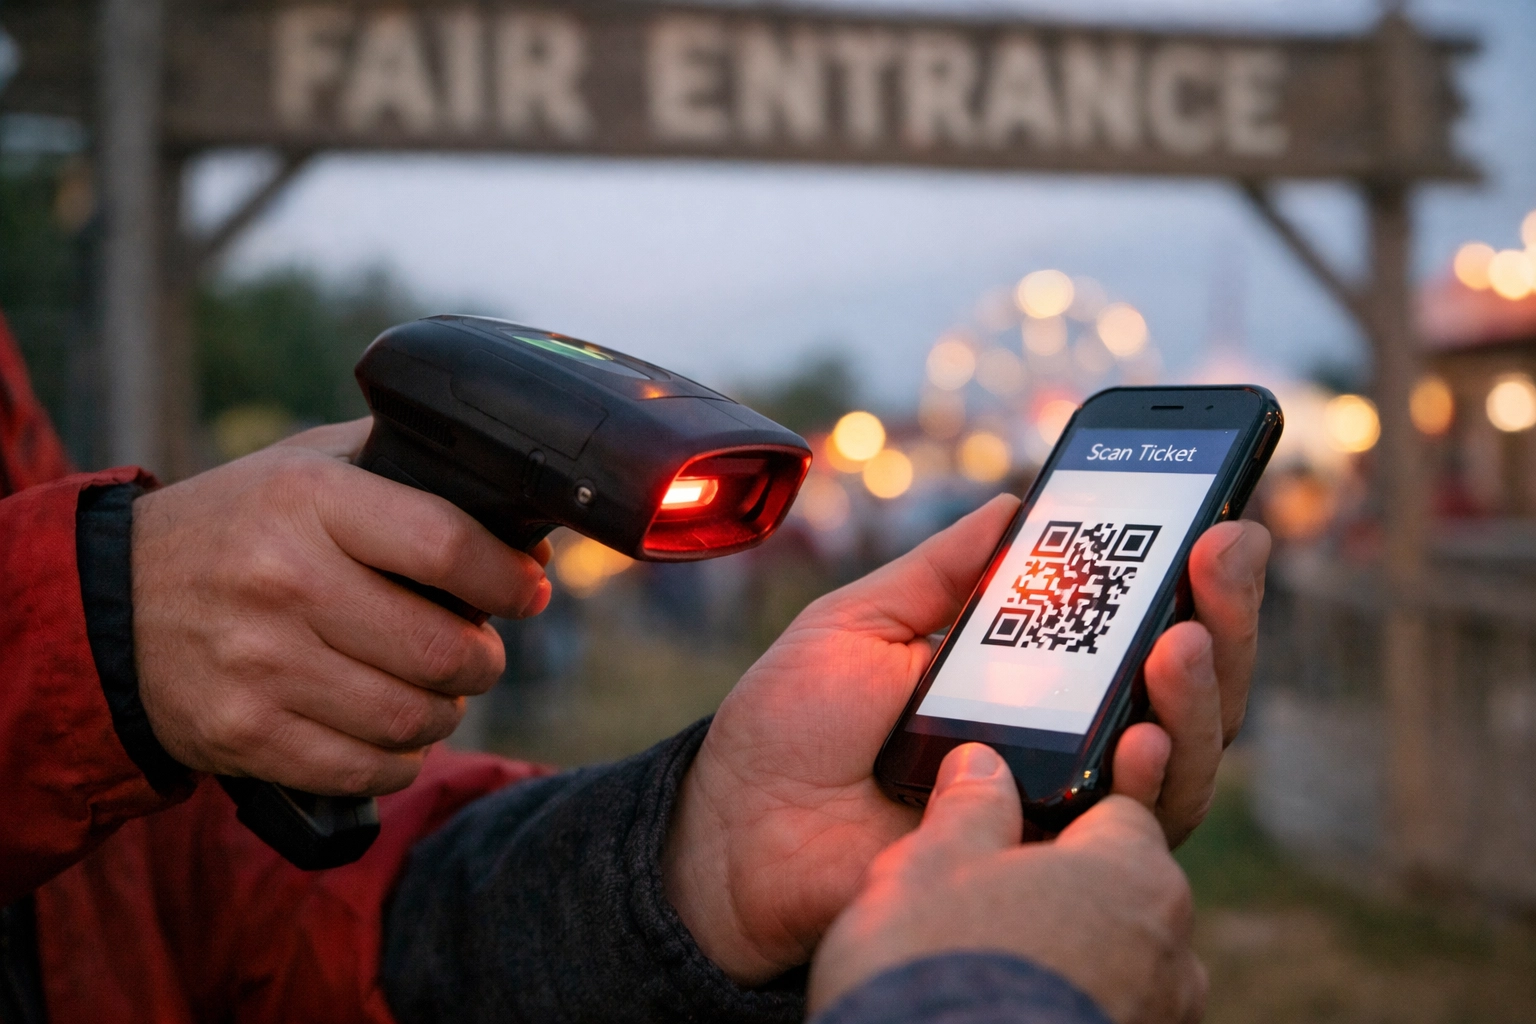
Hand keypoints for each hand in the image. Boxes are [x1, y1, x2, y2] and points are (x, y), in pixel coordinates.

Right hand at [132, 418, 552, 795]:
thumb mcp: (305, 466)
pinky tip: (395, 732)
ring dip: (446, 710)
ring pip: (412, 717)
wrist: (109, 605)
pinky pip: (368, 768)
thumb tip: (517, 516)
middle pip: (441, 647)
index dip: (507, 578)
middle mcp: (283, 581)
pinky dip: (402, 759)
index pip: (446, 546)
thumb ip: (403, 468)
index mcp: (307, 502)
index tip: (526, 589)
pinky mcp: (245, 734)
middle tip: (478, 649)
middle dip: (483, 658)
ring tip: (436, 689)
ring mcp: (260, 665)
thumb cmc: (237, 529)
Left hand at [663, 495, 1268, 982]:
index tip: (1210, 512)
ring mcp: (1061, 804)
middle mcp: (1059, 737)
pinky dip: (1149, 777)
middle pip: (1179, 683)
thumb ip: (940, 571)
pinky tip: (1141, 731)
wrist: (738, 831)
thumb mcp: (861, 622)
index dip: (1180, 571)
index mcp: (1018, 674)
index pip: (1128, 623)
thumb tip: (1010, 502)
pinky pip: (1129, 832)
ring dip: (1199, 691)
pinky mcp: (1048, 869)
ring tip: (1180, 638)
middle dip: (1219, 612)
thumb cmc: (791, 728)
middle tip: (1225, 548)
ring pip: (1179, 755)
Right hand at [807, 744, 1203, 1023]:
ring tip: (994, 960)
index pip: (1119, 809)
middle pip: (1121, 887)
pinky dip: (1070, 999)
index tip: (1016, 820)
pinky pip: (1110, 1006)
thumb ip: (969, 807)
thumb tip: (981, 765)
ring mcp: (1161, 1013)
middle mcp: (1170, 945)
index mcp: (1134, 870)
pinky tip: (1010, 1002)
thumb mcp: (932, 863)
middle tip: (991, 894)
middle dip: (1067, 885)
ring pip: (1119, 957)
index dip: (1062, 808)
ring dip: (1073, 950)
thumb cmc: (942, 967)